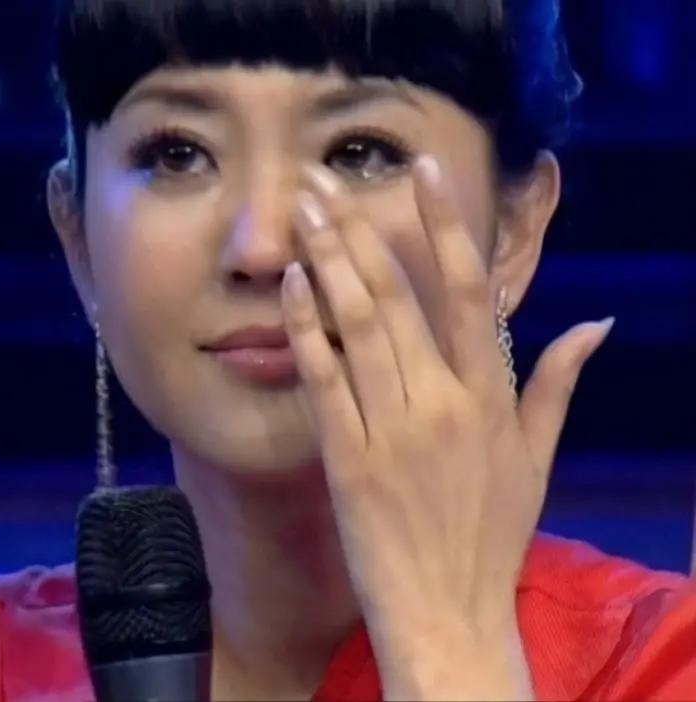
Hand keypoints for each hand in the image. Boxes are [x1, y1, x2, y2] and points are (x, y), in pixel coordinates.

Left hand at [280, 157, 613, 698]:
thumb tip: (597, 324)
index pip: (468, 291)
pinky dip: (307, 327)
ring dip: (327, 262)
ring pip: (358, 326)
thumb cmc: (490, 535)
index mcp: (491, 397)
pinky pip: (324, 379)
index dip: (444, 225)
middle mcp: (442, 402)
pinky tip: (292, 283)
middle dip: (358, 230)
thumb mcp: (536, 459)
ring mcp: (392, 429)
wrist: (446, 611)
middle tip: (323, 181)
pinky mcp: (348, 457)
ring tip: (303, 211)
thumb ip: (556, 385)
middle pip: (397, 296)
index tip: (420, 172)